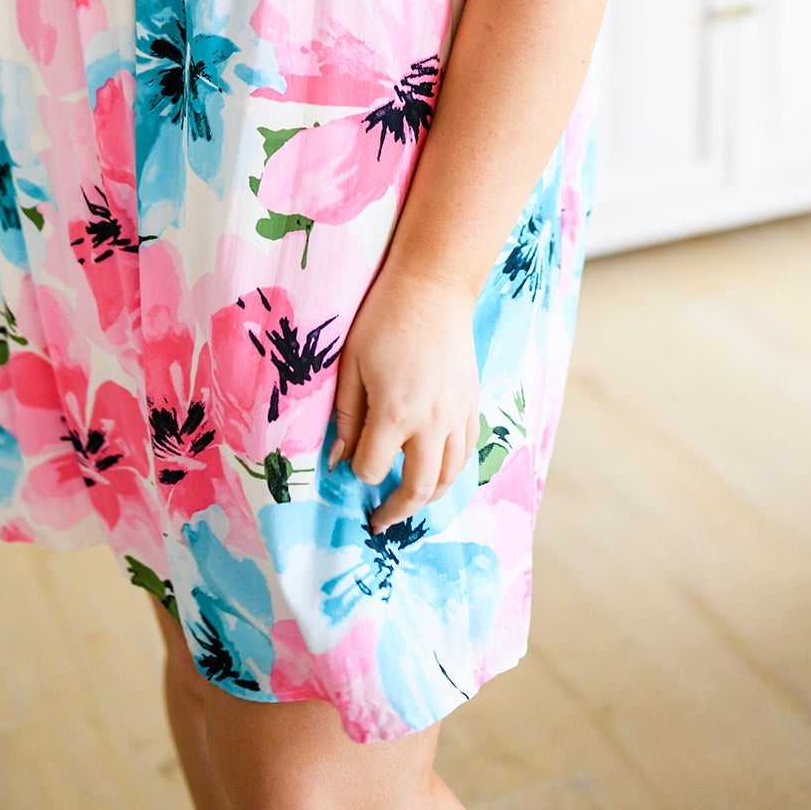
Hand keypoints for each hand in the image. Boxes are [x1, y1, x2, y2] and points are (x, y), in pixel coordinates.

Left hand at [328, 266, 479, 536]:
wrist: (433, 287)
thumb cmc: (383, 320)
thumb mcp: (351, 365)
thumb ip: (346, 416)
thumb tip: (338, 460)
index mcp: (395, 413)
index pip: (372, 468)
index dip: (357, 472)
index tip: (350, 463)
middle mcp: (431, 422)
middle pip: (418, 488)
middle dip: (397, 511)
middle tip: (379, 522)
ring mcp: (457, 414)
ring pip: (449, 476)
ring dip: (428, 497)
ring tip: (408, 502)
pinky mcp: (472, 403)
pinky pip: (466, 451)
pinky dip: (451, 469)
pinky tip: (435, 468)